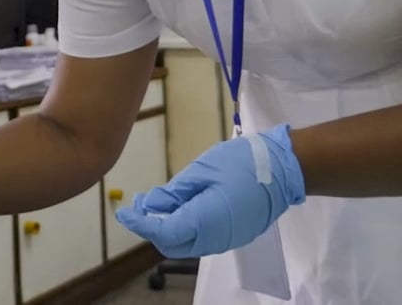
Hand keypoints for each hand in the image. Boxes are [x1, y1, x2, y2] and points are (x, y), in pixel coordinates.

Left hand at [115, 124, 305, 257]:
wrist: (284, 168)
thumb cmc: (241, 163)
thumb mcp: (200, 171)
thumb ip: (173, 193)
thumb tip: (149, 206)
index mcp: (207, 220)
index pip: (164, 232)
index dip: (140, 224)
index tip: (122, 213)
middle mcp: (217, 238)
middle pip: (173, 244)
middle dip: (151, 228)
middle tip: (137, 206)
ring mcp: (228, 240)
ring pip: (186, 244)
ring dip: (166, 228)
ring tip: (153, 204)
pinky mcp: (233, 235)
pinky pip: (201, 238)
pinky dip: (183, 227)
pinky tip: (177, 208)